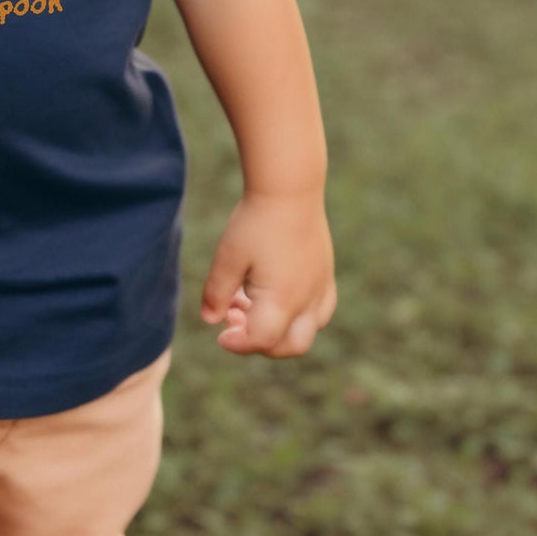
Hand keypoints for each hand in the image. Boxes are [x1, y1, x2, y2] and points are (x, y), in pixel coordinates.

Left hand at [200, 190, 335, 357]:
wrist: (289, 189)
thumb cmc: (255, 222)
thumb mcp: (228, 257)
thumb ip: (217, 292)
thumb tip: (210, 320)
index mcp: (281, 301)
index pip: (260, 341)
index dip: (238, 344)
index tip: (220, 334)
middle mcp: (307, 301)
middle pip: (289, 346)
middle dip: (260, 343)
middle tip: (235, 320)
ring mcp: (321, 288)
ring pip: (308, 331)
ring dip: (280, 330)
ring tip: (251, 303)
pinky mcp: (326, 274)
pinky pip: (320, 311)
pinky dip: (300, 316)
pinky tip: (277, 293)